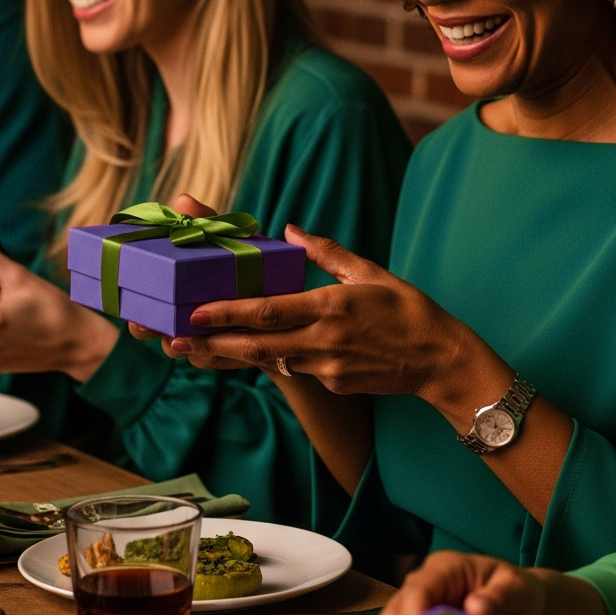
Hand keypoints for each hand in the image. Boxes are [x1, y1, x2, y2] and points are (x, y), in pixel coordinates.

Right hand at [125, 194, 250, 367]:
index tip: (132, 313)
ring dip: (180, 345)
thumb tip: (182, 200)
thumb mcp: (224, 240)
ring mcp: (206, 339)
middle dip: (148, 331)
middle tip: (146, 324)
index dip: (134, 315)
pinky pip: (215, 359)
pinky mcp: (232, 349)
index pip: (143, 310)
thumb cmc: (243, 261)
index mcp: (175, 296)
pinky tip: (217, 346)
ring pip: (184, 350)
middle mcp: (184, 322)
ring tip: (180, 338)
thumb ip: (204, 223)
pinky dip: (213, 354)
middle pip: (154, 332)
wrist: (285, 293)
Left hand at [167, 224, 465, 396]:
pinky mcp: (334, 384)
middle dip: (212, 342)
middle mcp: (323, 340)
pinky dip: (271, 360)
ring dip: (231, 356)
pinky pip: (296, 369)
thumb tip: (290, 230)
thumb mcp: (370, 271)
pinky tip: (246, 355)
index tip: (196, 310)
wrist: (440, 360)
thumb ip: (326, 252)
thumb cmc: (409, 309)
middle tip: (175, 338)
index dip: (228, 312)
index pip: (268, 310)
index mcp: (330, 307)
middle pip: (256, 344)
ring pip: (270, 359)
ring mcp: (328, 367)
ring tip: (194, 350)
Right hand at [379, 551, 615, 614]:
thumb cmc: (517, 592)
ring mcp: (419, 609)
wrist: (521, 606)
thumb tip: (475, 607)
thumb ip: (499, 596)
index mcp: (445, 568)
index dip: (414, 612)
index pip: (419, 587)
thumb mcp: (517, 589)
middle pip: (396, 610)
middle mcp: (424, 586)